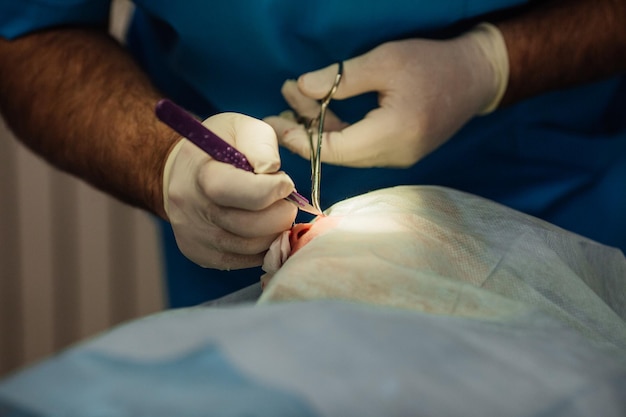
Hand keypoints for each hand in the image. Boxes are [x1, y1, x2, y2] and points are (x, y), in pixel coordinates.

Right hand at [163, 113, 296, 269]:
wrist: (184, 171)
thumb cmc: (220, 146)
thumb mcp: (240, 128)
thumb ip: (261, 144)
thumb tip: (272, 172)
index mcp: (202, 174)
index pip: (241, 193)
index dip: (273, 190)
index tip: (284, 182)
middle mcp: (193, 210)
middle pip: (251, 227)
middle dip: (280, 215)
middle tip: (285, 201)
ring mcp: (195, 237)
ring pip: (252, 249)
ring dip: (274, 232)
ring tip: (272, 212)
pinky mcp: (202, 255)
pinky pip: (246, 261)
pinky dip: (263, 247)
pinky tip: (262, 228)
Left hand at [265, 23, 507, 167]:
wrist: (475, 77)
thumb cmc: (432, 63)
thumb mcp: (385, 61)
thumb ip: (341, 79)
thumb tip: (303, 88)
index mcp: (393, 134)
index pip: (335, 148)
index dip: (302, 138)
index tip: (276, 123)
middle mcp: (395, 154)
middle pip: (338, 152)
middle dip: (305, 130)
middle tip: (279, 108)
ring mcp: (398, 156)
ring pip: (347, 150)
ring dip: (320, 128)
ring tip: (296, 100)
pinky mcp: (399, 151)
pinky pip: (360, 147)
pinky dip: (339, 130)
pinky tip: (321, 110)